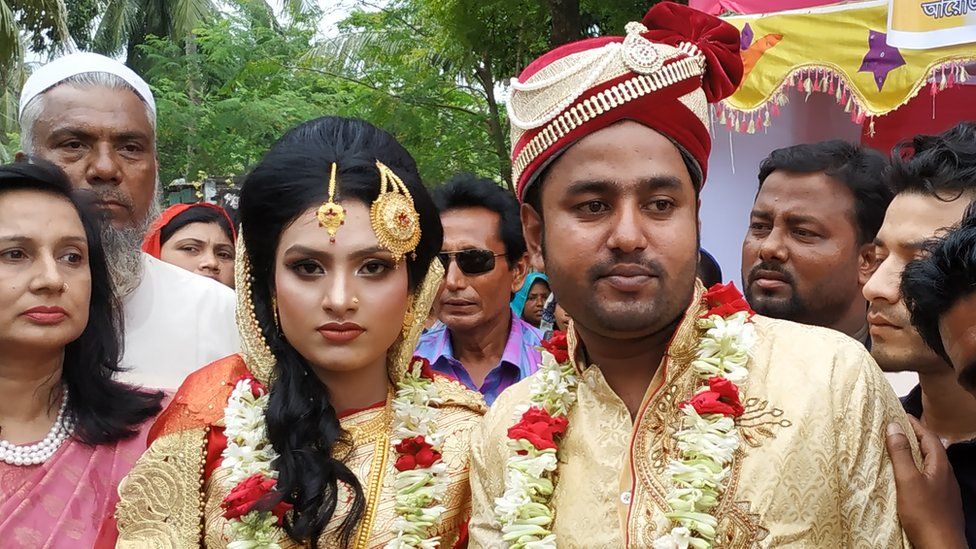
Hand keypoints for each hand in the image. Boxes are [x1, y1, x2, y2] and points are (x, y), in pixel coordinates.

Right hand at [886, 417, 966, 548]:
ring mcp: (945, 489)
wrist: (941, 546)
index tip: (898, 414)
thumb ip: (901, 453)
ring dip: (913, 454)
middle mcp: (946, 474)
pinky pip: (927, 477)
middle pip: (930, 449)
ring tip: (895, 450)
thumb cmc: (924, 513)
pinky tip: (905, 477)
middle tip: (894, 430)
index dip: (914, 424)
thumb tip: (894, 426)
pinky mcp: (940, 501)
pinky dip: (915, 469)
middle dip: (913, 437)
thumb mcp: (908, 480)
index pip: (928, 436)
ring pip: (929, 464)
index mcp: (940, 465)